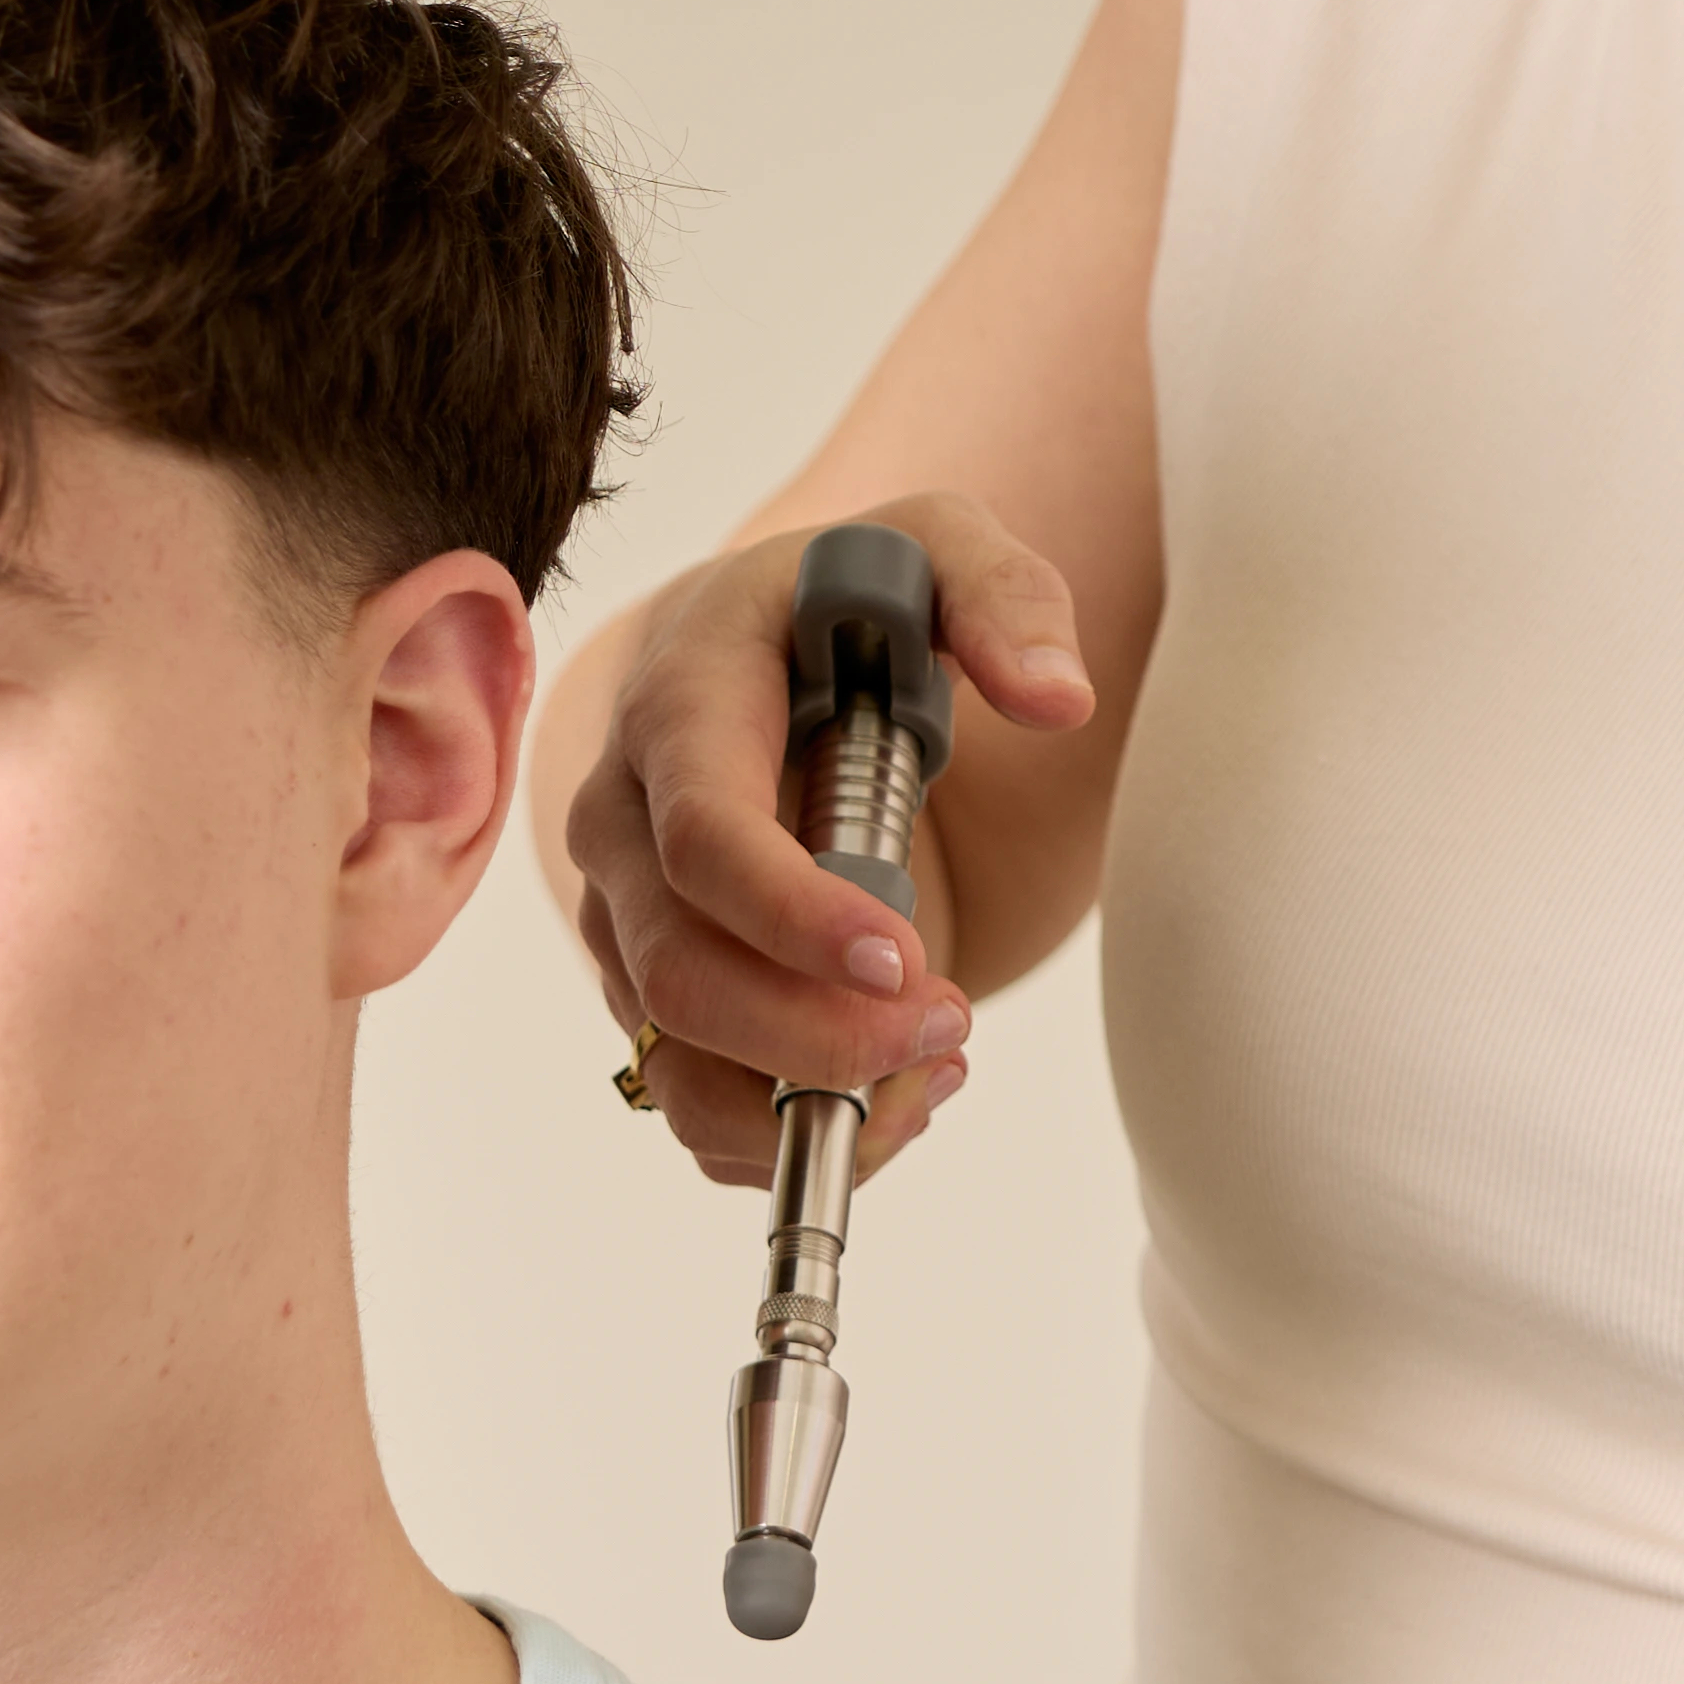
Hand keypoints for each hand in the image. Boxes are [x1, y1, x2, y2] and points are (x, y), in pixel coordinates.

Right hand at [569, 498, 1097, 1185]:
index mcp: (682, 703)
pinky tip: (898, 1086)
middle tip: (954, 1026)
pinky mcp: (649, 988)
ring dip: (815, 1101)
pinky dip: (794, 1132)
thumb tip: (1060, 698)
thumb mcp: (937, 551)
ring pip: (678, 1063)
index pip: (704, 834)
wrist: (764, 658)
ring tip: (943, 1064)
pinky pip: (695, 1105)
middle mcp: (624, 818)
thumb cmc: (848, 605)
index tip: (906, 965)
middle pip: (680, 974)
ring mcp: (626, 916)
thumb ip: (1004, 600)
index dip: (795, 918)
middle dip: (819, 1035)